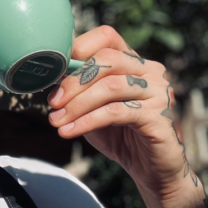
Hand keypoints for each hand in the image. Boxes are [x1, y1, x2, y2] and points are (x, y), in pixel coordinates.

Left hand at [47, 25, 197, 205]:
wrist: (151, 170)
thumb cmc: (120, 135)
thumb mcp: (92, 107)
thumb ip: (78, 90)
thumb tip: (48, 77)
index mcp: (134, 62)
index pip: (107, 37)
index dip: (80, 47)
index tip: (55, 69)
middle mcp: (150, 71)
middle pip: (108, 59)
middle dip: (74, 81)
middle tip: (53, 102)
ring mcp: (159, 92)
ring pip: (111, 86)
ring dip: (77, 105)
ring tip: (56, 121)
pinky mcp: (159, 117)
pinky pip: (117, 112)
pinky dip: (87, 121)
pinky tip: (69, 131)